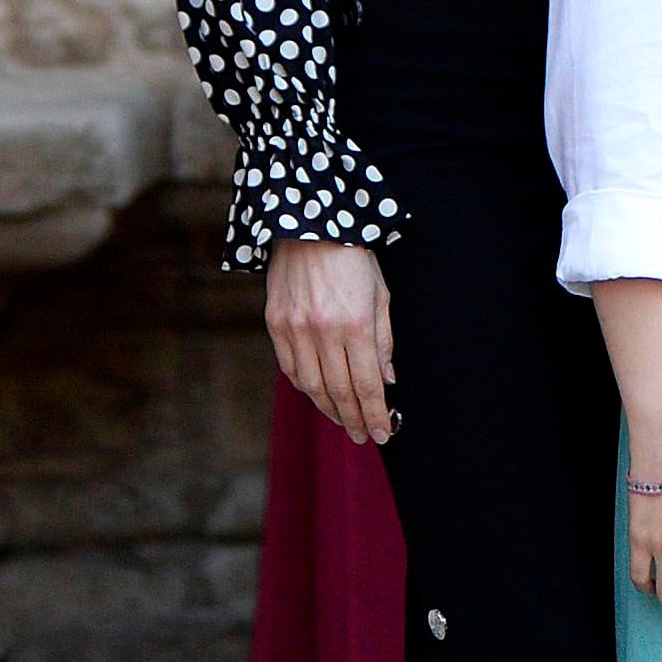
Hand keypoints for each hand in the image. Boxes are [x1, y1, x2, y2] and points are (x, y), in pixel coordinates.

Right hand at [265, 237, 398, 445]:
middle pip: (339, 391)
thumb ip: (383, 341)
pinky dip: (305, 386)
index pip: (366, 385)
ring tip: (344, 421)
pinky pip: (289, 368)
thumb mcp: (380, 296)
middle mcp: (322, 332)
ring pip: (310, 386)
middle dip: (354, 419)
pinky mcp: (275, 324)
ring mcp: (294, 330)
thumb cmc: (353, 258)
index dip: (375, 414)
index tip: (383, 433)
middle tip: (365, 436)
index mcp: (354, 325)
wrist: (308, 226)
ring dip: (328, 408)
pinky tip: (318, 394)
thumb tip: (386, 380)